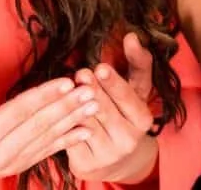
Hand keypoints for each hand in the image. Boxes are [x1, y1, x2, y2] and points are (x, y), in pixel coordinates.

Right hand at [0, 61, 94, 188]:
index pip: (19, 111)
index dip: (44, 96)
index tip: (67, 81)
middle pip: (39, 125)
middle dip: (67, 106)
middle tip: (90, 89)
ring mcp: (8, 164)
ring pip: (46, 139)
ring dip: (72, 121)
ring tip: (94, 104)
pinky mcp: (15, 168)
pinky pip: (44, 154)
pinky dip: (66, 142)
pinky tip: (86, 131)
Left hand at [66, 33, 157, 182]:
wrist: (116, 156)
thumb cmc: (124, 111)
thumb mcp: (135, 88)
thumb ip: (137, 62)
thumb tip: (132, 36)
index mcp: (143, 119)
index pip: (128, 98)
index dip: (114, 83)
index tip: (100, 68)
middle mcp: (129, 140)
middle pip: (105, 110)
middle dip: (91, 90)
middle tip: (80, 73)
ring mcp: (108, 154)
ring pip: (87, 124)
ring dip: (74, 105)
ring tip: (66, 88)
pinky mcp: (87, 164)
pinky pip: (71, 140)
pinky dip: (63, 123)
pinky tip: (56, 109)